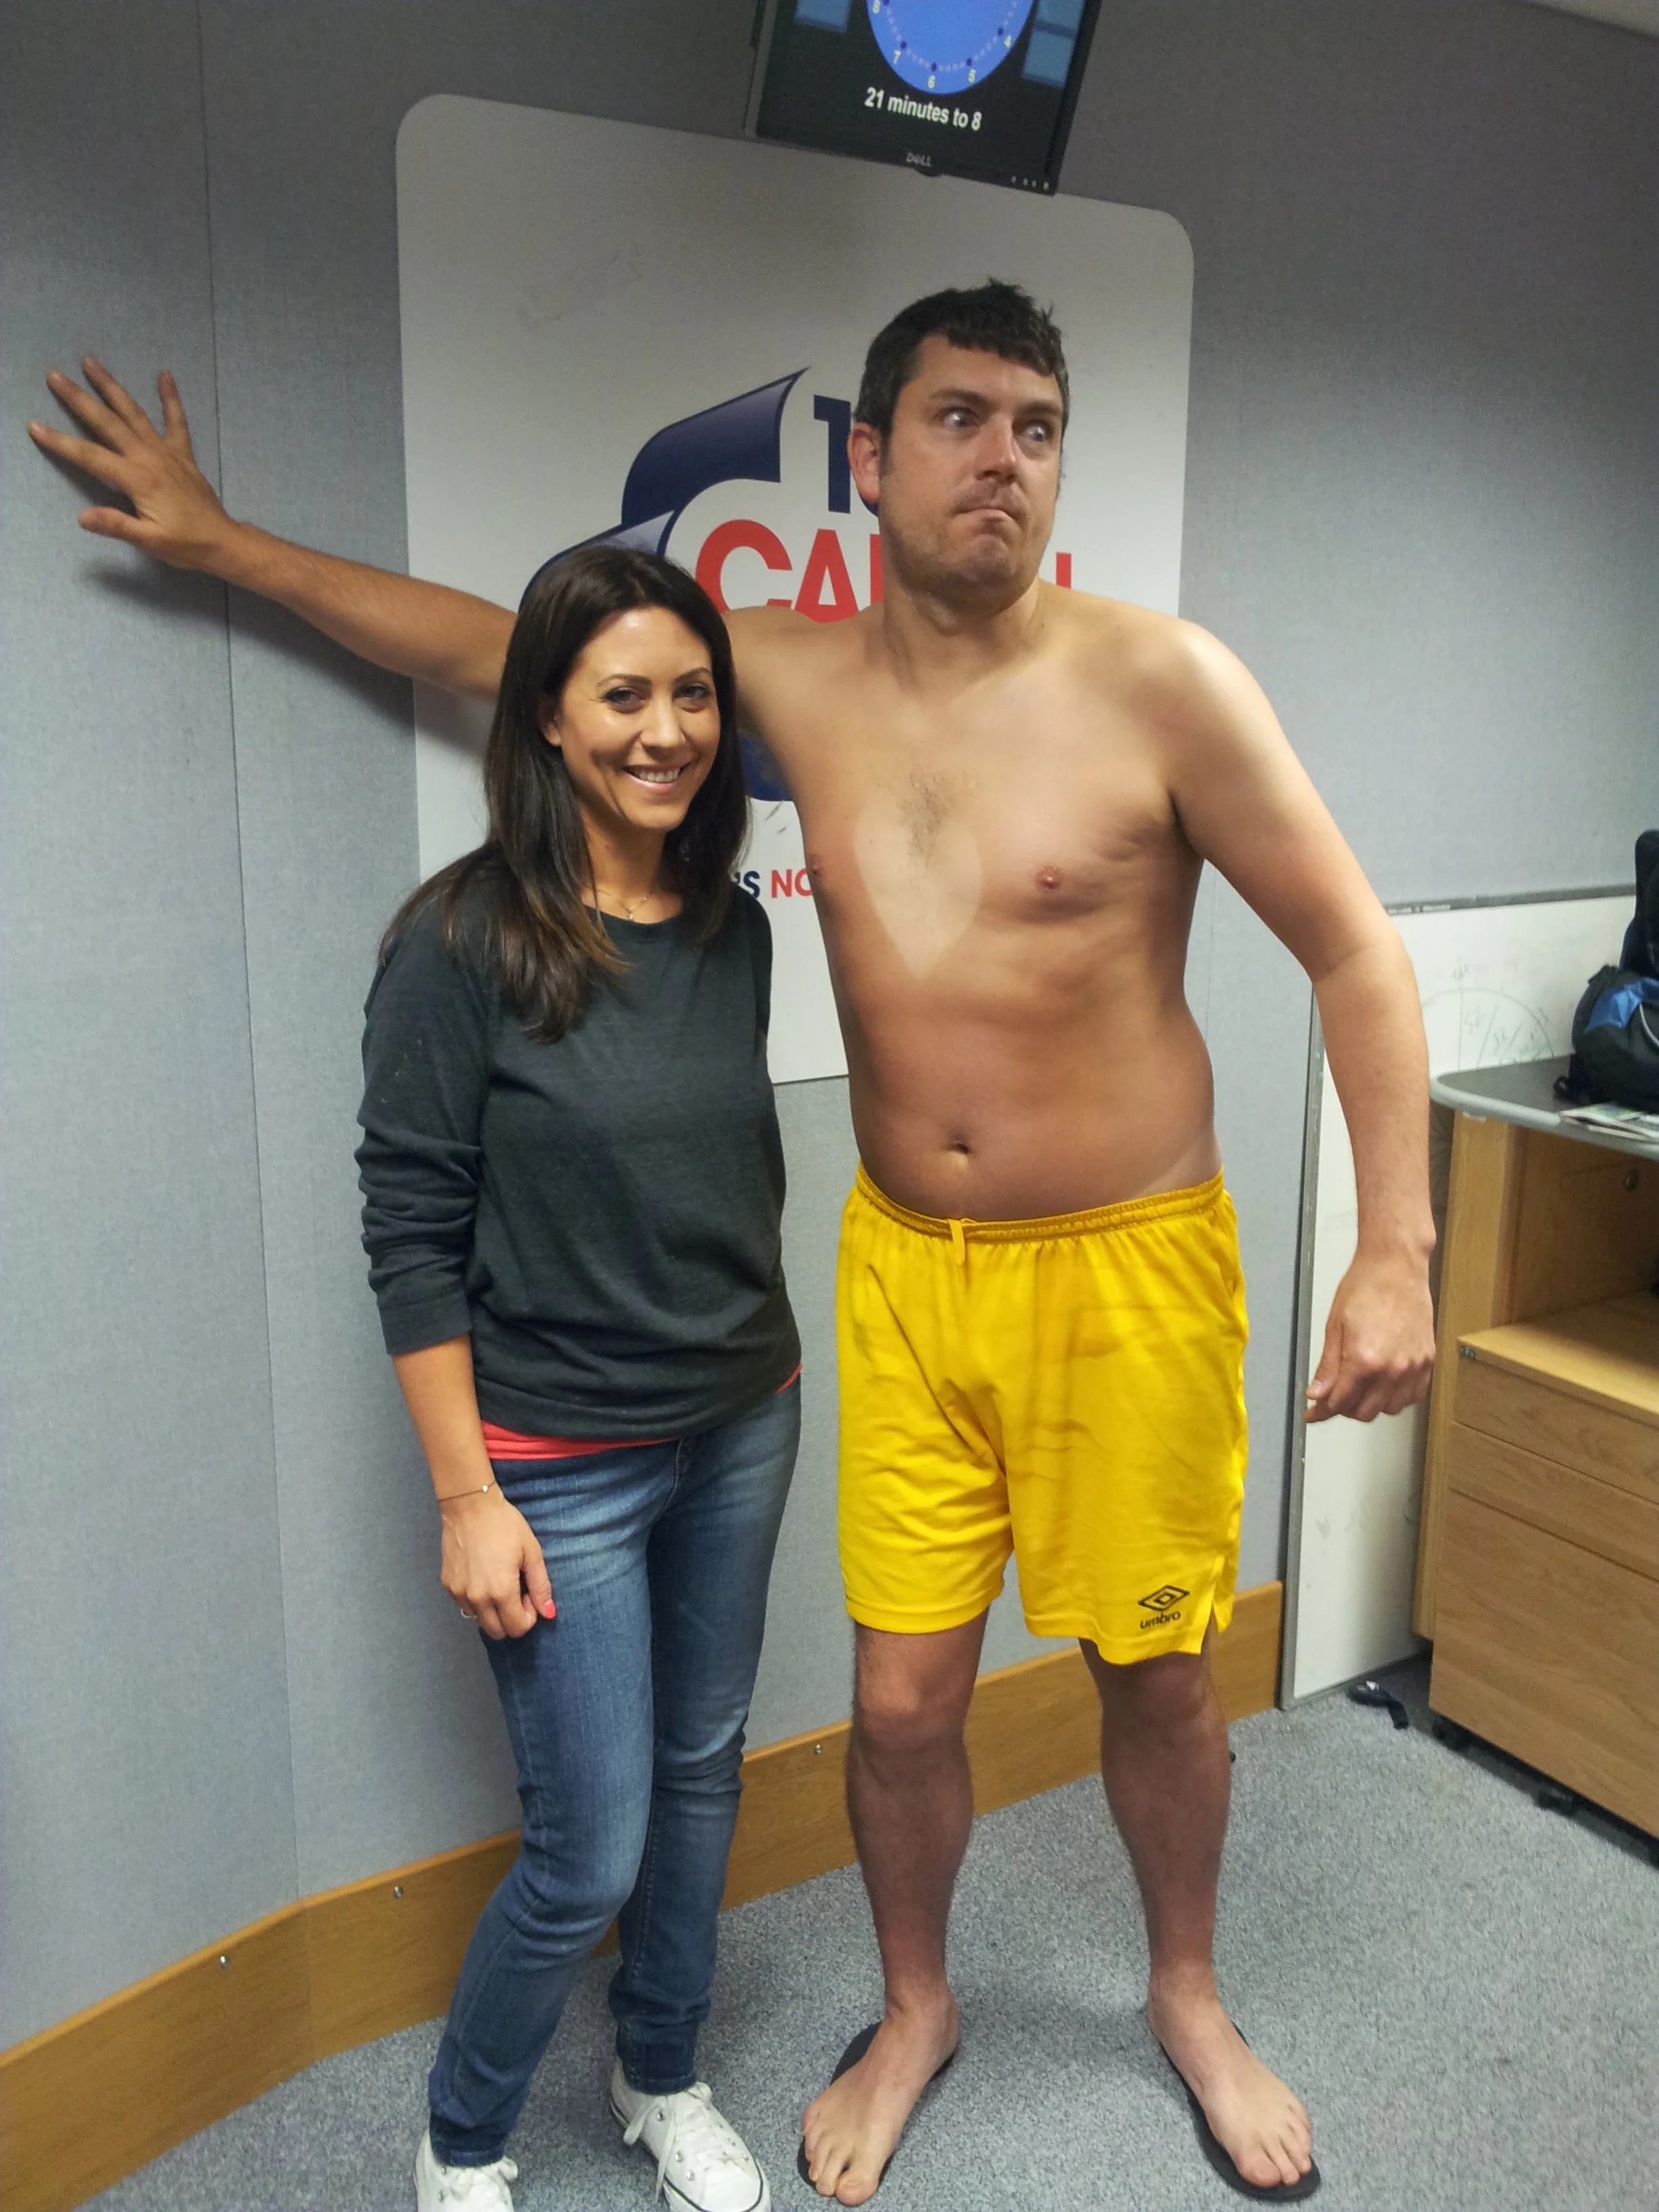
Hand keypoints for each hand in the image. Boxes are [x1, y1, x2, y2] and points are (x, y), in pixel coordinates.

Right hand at [28, 358, 236, 570]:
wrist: (222, 542)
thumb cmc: (184, 545)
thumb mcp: (149, 541)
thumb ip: (117, 526)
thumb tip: (83, 518)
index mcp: (137, 479)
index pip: (91, 457)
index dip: (62, 443)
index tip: (36, 427)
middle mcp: (149, 458)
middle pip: (108, 423)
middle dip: (80, 399)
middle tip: (55, 376)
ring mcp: (167, 452)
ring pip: (134, 413)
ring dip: (112, 387)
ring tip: (91, 362)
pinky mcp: (182, 454)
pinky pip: (177, 421)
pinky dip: (171, 398)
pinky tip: (165, 376)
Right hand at [439, 1490, 555, 1640]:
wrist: (470, 1506)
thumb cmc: (505, 1525)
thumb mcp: (531, 1552)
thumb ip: (540, 1586)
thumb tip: (549, 1613)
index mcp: (501, 1591)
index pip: (517, 1628)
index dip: (529, 1617)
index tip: (529, 1595)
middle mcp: (477, 1599)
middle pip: (497, 1632)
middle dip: (511, 1619)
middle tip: (516, 1592)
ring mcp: (459, 1593)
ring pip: (480, 1620)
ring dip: (493, 1611)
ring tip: (499, 1583)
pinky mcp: (448, 1585)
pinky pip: (465, 1606)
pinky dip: (477, 1600)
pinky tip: (483, 1576)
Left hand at [1305, 1249, 1434, 1422]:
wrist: (1396, 1266)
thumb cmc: (1365, 1287)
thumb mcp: (1334, 1327)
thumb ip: (1327, 1367)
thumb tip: (1316, 1395)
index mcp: (1364, 1360)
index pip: (1339, 1402)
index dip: (1322, 1409)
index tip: (1313, 1412)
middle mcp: (1392, 1369)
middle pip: (1365, 1412)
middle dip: (1344, 1408)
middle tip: (1334, 1395)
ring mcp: (1413, 1366)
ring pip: (1390, 1409)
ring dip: (1371, 1405)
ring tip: (1359, 1387)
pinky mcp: (1427, 1360)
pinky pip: (1413, 1396)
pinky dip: (1397, 1398)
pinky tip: (1384, 1385)